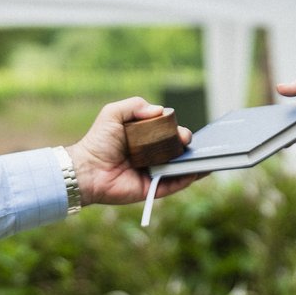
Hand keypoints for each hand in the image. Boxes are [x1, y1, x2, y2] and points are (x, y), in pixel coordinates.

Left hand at [66, 98, 195, 206]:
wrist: (88, 168)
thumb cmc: (99, 140)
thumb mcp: (114, 114)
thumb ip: (136, 106)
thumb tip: (161, 111)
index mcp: (144, 138)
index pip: (167, 132)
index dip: (177, 130)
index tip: (180, 131)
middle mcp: (151, 155)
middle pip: (176, 150)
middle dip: (186, 145)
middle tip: (185, 141)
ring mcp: (153, 172)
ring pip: (179, 168)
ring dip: (194, 163)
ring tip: (207, 157)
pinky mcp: (152, 188)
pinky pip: (174, 184)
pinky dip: (186, 179)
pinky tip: (196, 171)